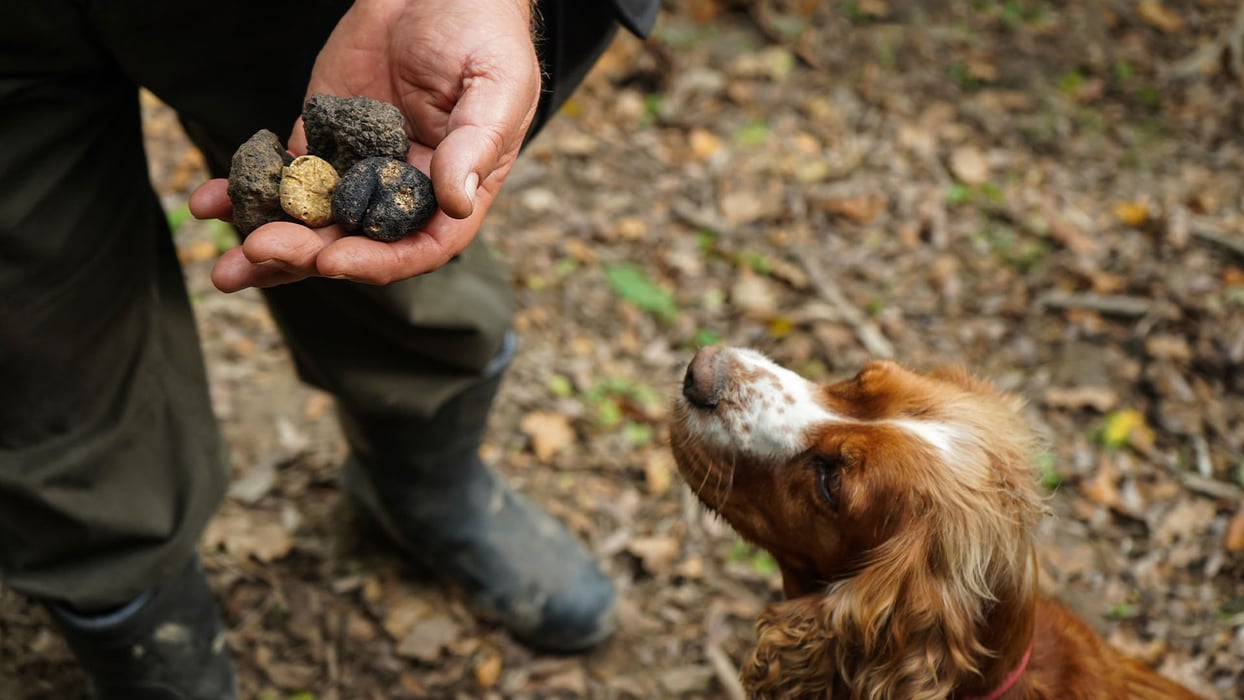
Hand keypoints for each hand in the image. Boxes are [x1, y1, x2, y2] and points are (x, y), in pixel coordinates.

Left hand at [191, 0, 538, 291]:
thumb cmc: (483, 34)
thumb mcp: (495, 88)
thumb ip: (476, 144)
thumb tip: (457, 204)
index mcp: (450, 191)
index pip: (415, 247)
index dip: (375, 261)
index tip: (332, 259)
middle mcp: (400, 191)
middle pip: (352, 240)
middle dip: (304, 253)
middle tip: (259, 251)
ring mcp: (356, 167)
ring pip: (311, 220)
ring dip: (268, 243)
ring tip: (226, 265)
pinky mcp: (320, 137)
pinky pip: (282, 173)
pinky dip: (247, 190)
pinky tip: (212, 200)